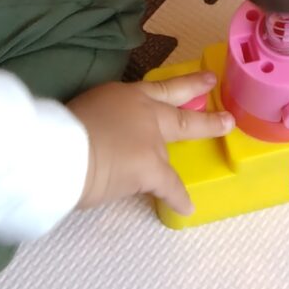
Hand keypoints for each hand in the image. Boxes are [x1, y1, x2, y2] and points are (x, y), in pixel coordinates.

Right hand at [70, 73, 227, 213]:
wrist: (61, 148)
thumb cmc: (61, 128)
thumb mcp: (83, 110)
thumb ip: (100, 119)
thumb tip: (98, 136)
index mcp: (125, 95)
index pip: (160, 88)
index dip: (185, 85)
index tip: (207, 81)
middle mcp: (144, 113)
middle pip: (181, 114)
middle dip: (205, 117)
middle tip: (227, 118)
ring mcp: (151, 140)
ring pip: (170, 152)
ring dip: (173, 165)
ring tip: (184, 183)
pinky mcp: (151, 168)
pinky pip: (168, 187)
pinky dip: (176, 198)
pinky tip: (187, 207)